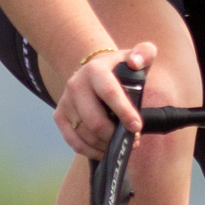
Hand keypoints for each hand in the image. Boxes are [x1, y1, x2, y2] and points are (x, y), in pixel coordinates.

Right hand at [54, 39, 156, 160]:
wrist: (95, 71)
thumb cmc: (121, 69)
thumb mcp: (137, 56)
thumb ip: (144, 53)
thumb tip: (136, 64)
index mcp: (95, 70)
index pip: (109, 93)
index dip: (124, 112)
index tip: (137, 127)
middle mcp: (75, 85)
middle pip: (95, 121)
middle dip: (115, 136)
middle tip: (133, 140)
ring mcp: (65, 102)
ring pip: (85, 134)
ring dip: (106, 145)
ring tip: (121, 144)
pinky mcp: (60, 116)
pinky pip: (73, 141)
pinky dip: (91, 151)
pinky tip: (104, 151)